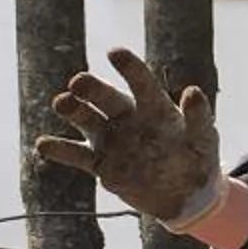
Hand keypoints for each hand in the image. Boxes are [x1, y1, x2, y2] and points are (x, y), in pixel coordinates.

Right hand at [35, 46, 229, 230]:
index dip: (130, 68)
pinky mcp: (102, 165)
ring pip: (87, 121)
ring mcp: (113, 141)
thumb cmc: (198, 159)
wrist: (186, 196)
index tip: (115, 52)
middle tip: (79, 82)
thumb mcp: (204, 140)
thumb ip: (199, 117)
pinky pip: (78, 156)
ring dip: (73, 111)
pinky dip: (60, 150)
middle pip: (106, 99)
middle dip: (92, 89)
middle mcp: (128, 118)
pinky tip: (43, 144)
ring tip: (61, 102)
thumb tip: (193, 92)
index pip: (141, 83)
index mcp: (155, 107)